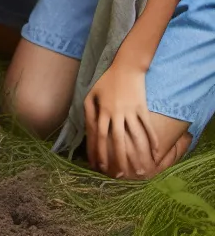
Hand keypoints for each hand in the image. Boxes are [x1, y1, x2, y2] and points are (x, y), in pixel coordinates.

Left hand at [85, 60, 158, 177]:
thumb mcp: (91, 93)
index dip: (97, 150)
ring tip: (140, 171)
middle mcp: (115, 112)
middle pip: (116, 140)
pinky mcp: (142, 108)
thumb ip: (88, 111)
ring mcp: (130, 110)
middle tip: (118, 175)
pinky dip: (152, 140)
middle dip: (116, 159)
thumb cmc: (105, 81)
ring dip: (137, 155)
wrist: (125, 67)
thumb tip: (87, 130)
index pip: (98, 135)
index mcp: (101, 109)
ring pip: (134, 137)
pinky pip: (147, 127)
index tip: (98, 165)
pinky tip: (154, 154)